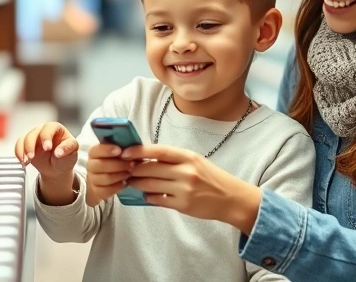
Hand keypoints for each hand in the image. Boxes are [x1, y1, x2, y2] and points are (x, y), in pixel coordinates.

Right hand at [14, 122, 79, 179]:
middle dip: (31, 145)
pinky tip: (23, 162)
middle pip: (34, 133)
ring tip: (27, 161)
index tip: (47, 148)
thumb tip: (58, 152)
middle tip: (32, 157)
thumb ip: (68, 149)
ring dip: (23, 150)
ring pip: (25, 139)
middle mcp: (44, 131)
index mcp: (57, 129)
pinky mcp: (27, 145)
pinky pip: (19, 145)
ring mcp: (34, 138)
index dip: (46, 136)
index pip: (49, 128)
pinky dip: (19, 153)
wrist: (57, 169)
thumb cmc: (66, 157)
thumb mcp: (72, 152)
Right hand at [85, 143, 133, 206]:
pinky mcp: (96, 191)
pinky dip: (117, 187)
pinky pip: (105, 191)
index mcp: (94, 153)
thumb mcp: (120, 151)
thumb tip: (130, 148)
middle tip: (131, 164)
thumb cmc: (118, 159)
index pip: (96, 150)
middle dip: (118, 165)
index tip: (119, 150)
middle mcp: (90, 165)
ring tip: (129, 173)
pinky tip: (125, 183)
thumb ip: (122, 148)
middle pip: (100, 165)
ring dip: (119, 176)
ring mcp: (92, 179)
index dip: (106, 150)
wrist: (112, 177)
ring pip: (104, 178)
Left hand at [122, 144, 263, 233]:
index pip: (159, 151)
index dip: (139, 151)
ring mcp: (183, 189)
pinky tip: (147, 194)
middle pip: (150, 169)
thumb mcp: (195, 161)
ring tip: (132, 182)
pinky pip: (157, 200)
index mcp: (188, 157)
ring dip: (137, 183)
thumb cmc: (211, 178)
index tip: (125, 152)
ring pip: (150, 185)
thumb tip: (146, 158)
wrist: (230, 198)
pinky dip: (149, 196)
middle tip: (125, 169)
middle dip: (134, 169)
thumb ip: (174, 160)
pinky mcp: (182, 205)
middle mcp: (186, 172)